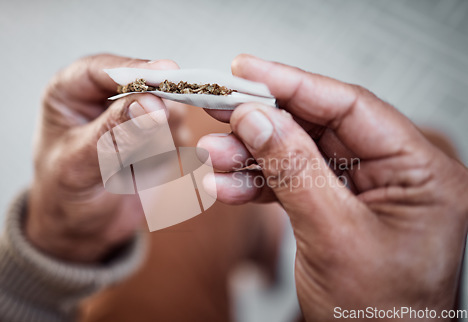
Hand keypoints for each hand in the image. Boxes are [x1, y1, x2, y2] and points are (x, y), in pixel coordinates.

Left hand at [26, 54, 180, 262]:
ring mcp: (134, 115)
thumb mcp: (81, 167)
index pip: (103, 69)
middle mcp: (104, 97)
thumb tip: (152, 106)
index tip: (168, 72)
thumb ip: (114, 135)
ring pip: (167, 104)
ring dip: (167, 131)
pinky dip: (173, 148)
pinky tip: (152, 167)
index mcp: (70, 94)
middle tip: (171, 122)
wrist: (84, 232)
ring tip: (146, 160)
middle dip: (162, 99)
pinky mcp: (157, 135)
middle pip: (143, 81)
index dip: (136, 69)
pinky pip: (177, 132)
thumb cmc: (66, 198)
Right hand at [199, 54, 467, 319]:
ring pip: (299, 155)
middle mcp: (394, 174)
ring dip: (251, 156)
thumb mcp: (333, 235)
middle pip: (318, 128)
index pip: (351, 107)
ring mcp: (363, 191)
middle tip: (221, 113)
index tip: (247, 70)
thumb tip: (257, 118)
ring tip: (212, 157)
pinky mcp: (335, 207)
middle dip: (263, 124)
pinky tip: (227, 186)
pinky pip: (292, 183)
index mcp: (421, 173)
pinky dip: (256, 184)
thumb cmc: (377, 314)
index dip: (294, 84)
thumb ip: (293, 170)